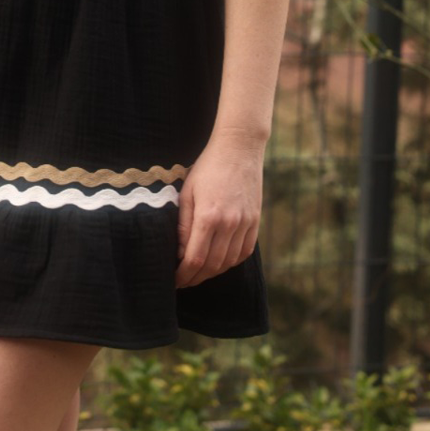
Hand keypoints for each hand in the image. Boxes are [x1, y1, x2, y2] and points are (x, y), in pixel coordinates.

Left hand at [175, 136, 262, 288]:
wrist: (239, 149)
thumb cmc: (207, 168)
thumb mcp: (187, 192)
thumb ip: (183, 224)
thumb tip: (179, 252)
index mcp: (208, 216)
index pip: (195, 258)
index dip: (183, 274)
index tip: (174, 280)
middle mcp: (229, 224)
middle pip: (212, 265)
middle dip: (195, 278)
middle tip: (184, 282)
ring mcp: (245, 223)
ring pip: (229, 262)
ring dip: (212, 273)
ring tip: (199, 273)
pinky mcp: (255, 221)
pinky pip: (244, 252)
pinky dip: (231, 262)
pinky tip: (219, 262)